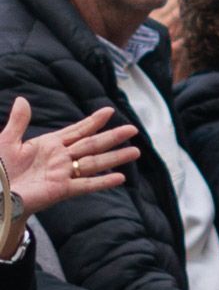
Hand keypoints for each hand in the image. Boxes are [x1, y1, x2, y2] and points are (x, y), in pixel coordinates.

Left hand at [0, 99, 140, 215]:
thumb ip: (19, 122)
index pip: (77, 131)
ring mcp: (63, 174)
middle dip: (112, 137)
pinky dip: (103, 182)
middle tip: (132, 129)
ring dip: (115, 157)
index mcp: (49, 145)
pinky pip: (86, 185)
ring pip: (94, 163)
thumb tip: (22, 99)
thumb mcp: (6, 141)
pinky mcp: (61, 190)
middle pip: (91, 145)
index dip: (93, 121)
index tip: (109, 111)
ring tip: (135, 152)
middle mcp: (60, 159)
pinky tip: (120, 178)